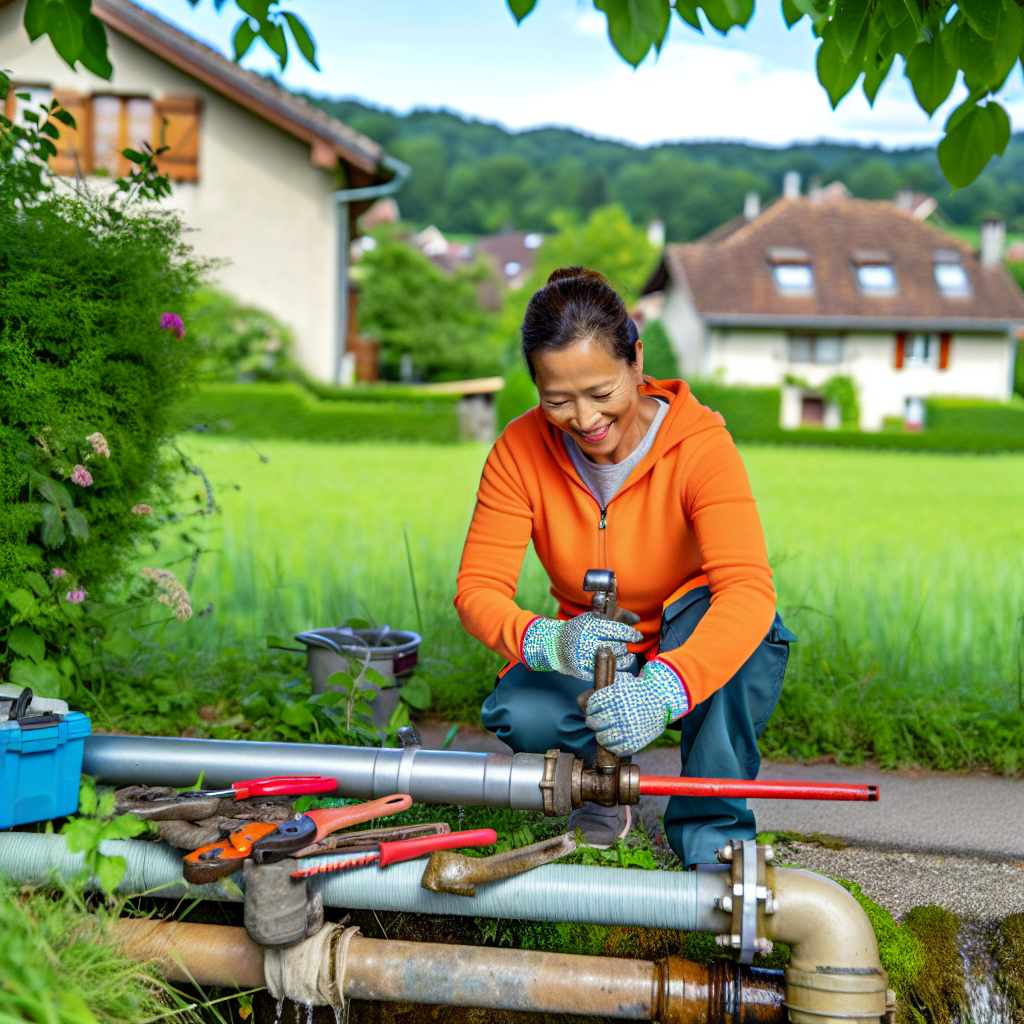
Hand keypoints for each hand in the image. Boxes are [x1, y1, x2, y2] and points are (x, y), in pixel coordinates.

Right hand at [520, 613, 642, 679]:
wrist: (555, 646)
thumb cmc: (576, 630)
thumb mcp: (591, 618)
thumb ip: (613, 617)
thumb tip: (637, 619)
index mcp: (591, 628)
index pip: (618, 631)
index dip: (631, 635)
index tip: (637, 637)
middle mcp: (589, 643)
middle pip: (618, 647)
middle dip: (624, 647)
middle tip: (624, 646)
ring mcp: (586, 659)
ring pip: (615, 661)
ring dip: (623, 659)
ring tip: (625, 656)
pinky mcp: (584, 672)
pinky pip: (606, 673)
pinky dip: (616, 672)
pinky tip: (619, 668)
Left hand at [584, 659, 688, 755]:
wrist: (662, 701)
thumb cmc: (637, 691)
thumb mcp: (621, 682)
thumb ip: (602, 689)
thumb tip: (580, 701)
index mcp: (616, 696)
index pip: (591, 706)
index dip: (592, 707)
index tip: (595, 708)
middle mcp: (621, 714)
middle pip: (593, 723)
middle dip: (594, 721)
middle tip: (598, 721)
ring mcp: (627, 730)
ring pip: (601, 738)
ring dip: (601, 735)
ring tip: (607, 730)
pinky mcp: (633, 744)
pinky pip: (614, 750)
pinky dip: (612, 746)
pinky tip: (616, 738)